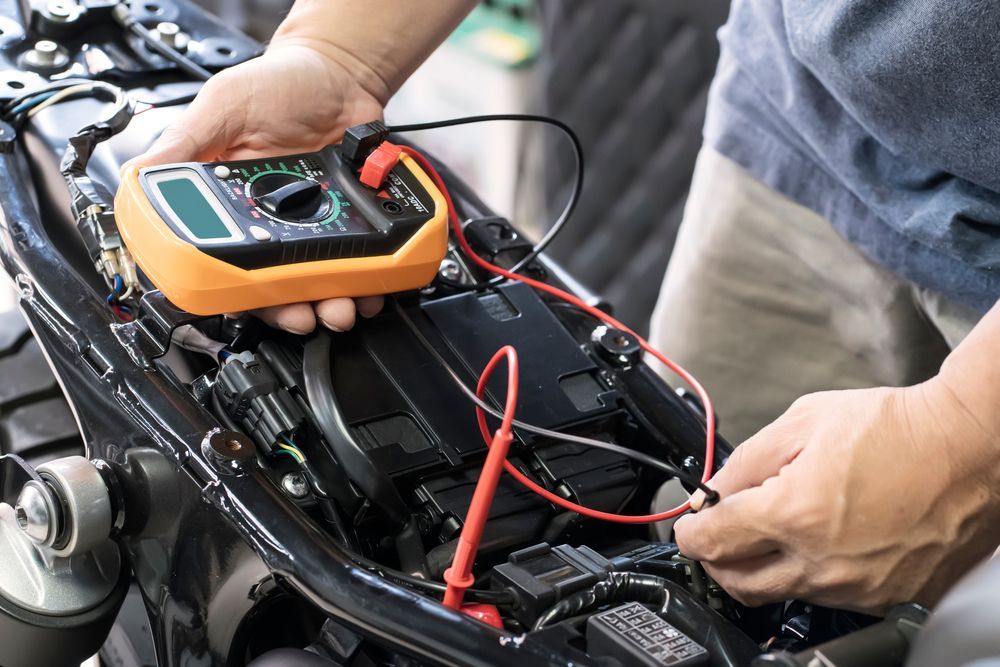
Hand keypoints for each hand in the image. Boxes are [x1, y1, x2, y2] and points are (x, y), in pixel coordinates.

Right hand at [126, 41, 387, 332]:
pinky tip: (370, 287)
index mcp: (229, 203)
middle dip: (287, 310)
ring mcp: (314, 226)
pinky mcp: (353, 223)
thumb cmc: (280, 84)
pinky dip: (367, 282)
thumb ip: (185, 143)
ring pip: (318, 284)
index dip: (230, 290)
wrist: (342, 74)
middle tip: (301, 315)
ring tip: (341, 308)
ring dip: (329, 304)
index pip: (220, 261)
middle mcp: (270, 223)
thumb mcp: (222, 107)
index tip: (243, 303)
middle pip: (273, 286)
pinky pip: (359, 264)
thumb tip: (139, 177)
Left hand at [673, 378, 999, 613]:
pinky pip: (829, 598)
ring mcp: (856, 588)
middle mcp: (821, 562)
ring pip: (782, 594)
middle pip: (737, 583)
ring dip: (763, 568)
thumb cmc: (895, 429)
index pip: (711, 541)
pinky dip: (810, 575)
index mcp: (793, 514)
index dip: (689, 532)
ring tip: (776, 529)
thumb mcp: (803, 422)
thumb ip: (747, 461)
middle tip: (719, 535)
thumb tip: (715, 490)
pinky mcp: (886, 598)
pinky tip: (821, 541)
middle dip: (716, 560)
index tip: (689, 525)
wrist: (967, 448)